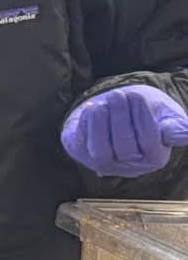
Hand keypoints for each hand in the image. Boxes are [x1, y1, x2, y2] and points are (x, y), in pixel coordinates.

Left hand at [62, 84, 187, 176]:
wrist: (118, 113)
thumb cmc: (148, 114)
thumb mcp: (167, 117)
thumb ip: (177, 127)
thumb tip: (187, 136)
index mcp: (156, 157)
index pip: (150, 143)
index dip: (143, 119)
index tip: (138, 96)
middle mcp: (132, 166)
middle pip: (125, 146)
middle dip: (120, 117)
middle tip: (118, 94)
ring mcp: (107, 164)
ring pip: (101, 149)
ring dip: (101, 123)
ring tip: (105, 101)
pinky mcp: (86, 155)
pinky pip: (83, 144)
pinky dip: (85, 125)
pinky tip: (92, 108)